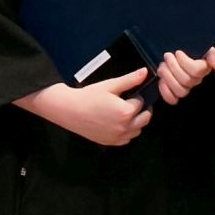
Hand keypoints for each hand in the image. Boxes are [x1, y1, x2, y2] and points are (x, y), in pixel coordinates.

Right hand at [16, 68, 151, 147]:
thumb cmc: (89, 96)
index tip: (130, 94)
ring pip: (137, 131)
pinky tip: (118, 123)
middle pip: (144, 119)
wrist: (69, 110)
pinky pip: (126, 139)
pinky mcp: (110, 142)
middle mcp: (125, 127)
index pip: (141, 103)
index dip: (137, 97)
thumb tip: (145, 72)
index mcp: (126, 112)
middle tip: (132, 102)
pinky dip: (127, 132)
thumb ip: (130, 80)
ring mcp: (117, 137)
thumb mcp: (110, 85)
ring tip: (125, 113)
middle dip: (141, 110)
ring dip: (136, 122)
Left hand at [156, 45, 214, 105]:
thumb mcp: (204, 48)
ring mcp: (185, 88)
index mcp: (203, 70)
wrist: (177, 54)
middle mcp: (195, 81)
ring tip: (162, 66)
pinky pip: (172, 99)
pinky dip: (164, 90)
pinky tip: (161, 80)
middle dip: (173, 66)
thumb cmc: (191, 50)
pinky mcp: (174, 93)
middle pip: (186, 80)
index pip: (197, 70)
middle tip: (167, 56)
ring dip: (167, 77)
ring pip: (180, 90)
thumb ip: (212, 55)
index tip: (178, 52)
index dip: (185, 62)